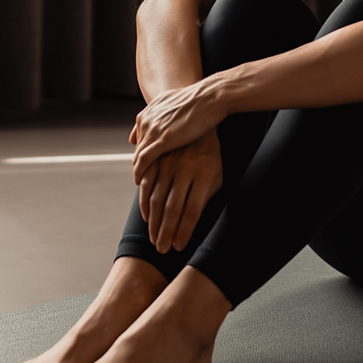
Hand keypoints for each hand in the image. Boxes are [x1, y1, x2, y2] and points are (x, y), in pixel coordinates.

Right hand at [133, 129, 223, 251]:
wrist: (201, 112)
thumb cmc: (213, 154)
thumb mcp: (217, 174)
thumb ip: (206, 196)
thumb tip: (191, 224)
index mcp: (206, 174)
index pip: (193, 210)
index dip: (184, 231)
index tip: (178, 247)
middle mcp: (186, 169)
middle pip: (173, 208)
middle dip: (166, 232)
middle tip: (161, 250)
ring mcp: (169, 162)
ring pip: (158, 198)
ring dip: (154, 222)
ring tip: (153, 239)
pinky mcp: (157, 157)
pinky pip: (147, 184)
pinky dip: (145, 202)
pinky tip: (147, 217)